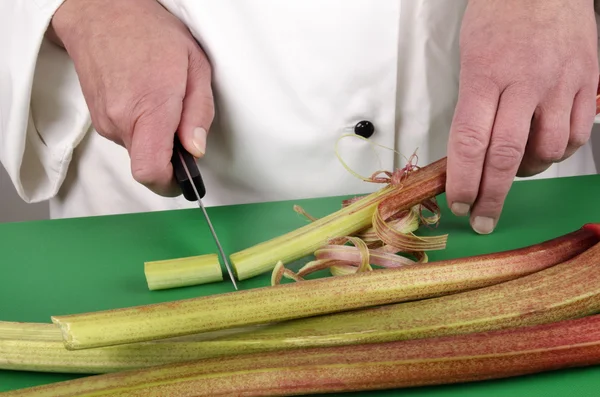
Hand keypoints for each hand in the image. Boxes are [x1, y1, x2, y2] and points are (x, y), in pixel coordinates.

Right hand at [50, 0, 213, 195]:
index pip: (151, 172)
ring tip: (163, 101)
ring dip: (155, 137)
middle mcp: (120, 121)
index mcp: (149, 109)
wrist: (101, 12)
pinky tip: (145, 98)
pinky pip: (127, 137)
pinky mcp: (98, 120)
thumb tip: (196, 149)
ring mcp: (105, 122)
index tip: (186, 177)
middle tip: (182, 124)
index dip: (171, 183)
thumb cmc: (151, 33)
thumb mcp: (195, 65)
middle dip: (170, 155)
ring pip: (138, 151)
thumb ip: (199, 112)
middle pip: (148, 165)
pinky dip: (141, 127)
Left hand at [446, 0, 598, 233]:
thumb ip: (472, 107)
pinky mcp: (587, 84)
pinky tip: (544, 147)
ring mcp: (560, 84)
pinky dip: (557, 152)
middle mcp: (524, 83)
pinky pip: (575, 135)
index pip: (469, 140)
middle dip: (491, 195)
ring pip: (546, 151)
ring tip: (513, 168)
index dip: (463, 179)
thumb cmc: (499, 19)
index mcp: (485, 76)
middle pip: (506, 155)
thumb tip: (468, 156)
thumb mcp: (470, 59)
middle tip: (482, 218)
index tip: (458, 202)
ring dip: (527, 171)